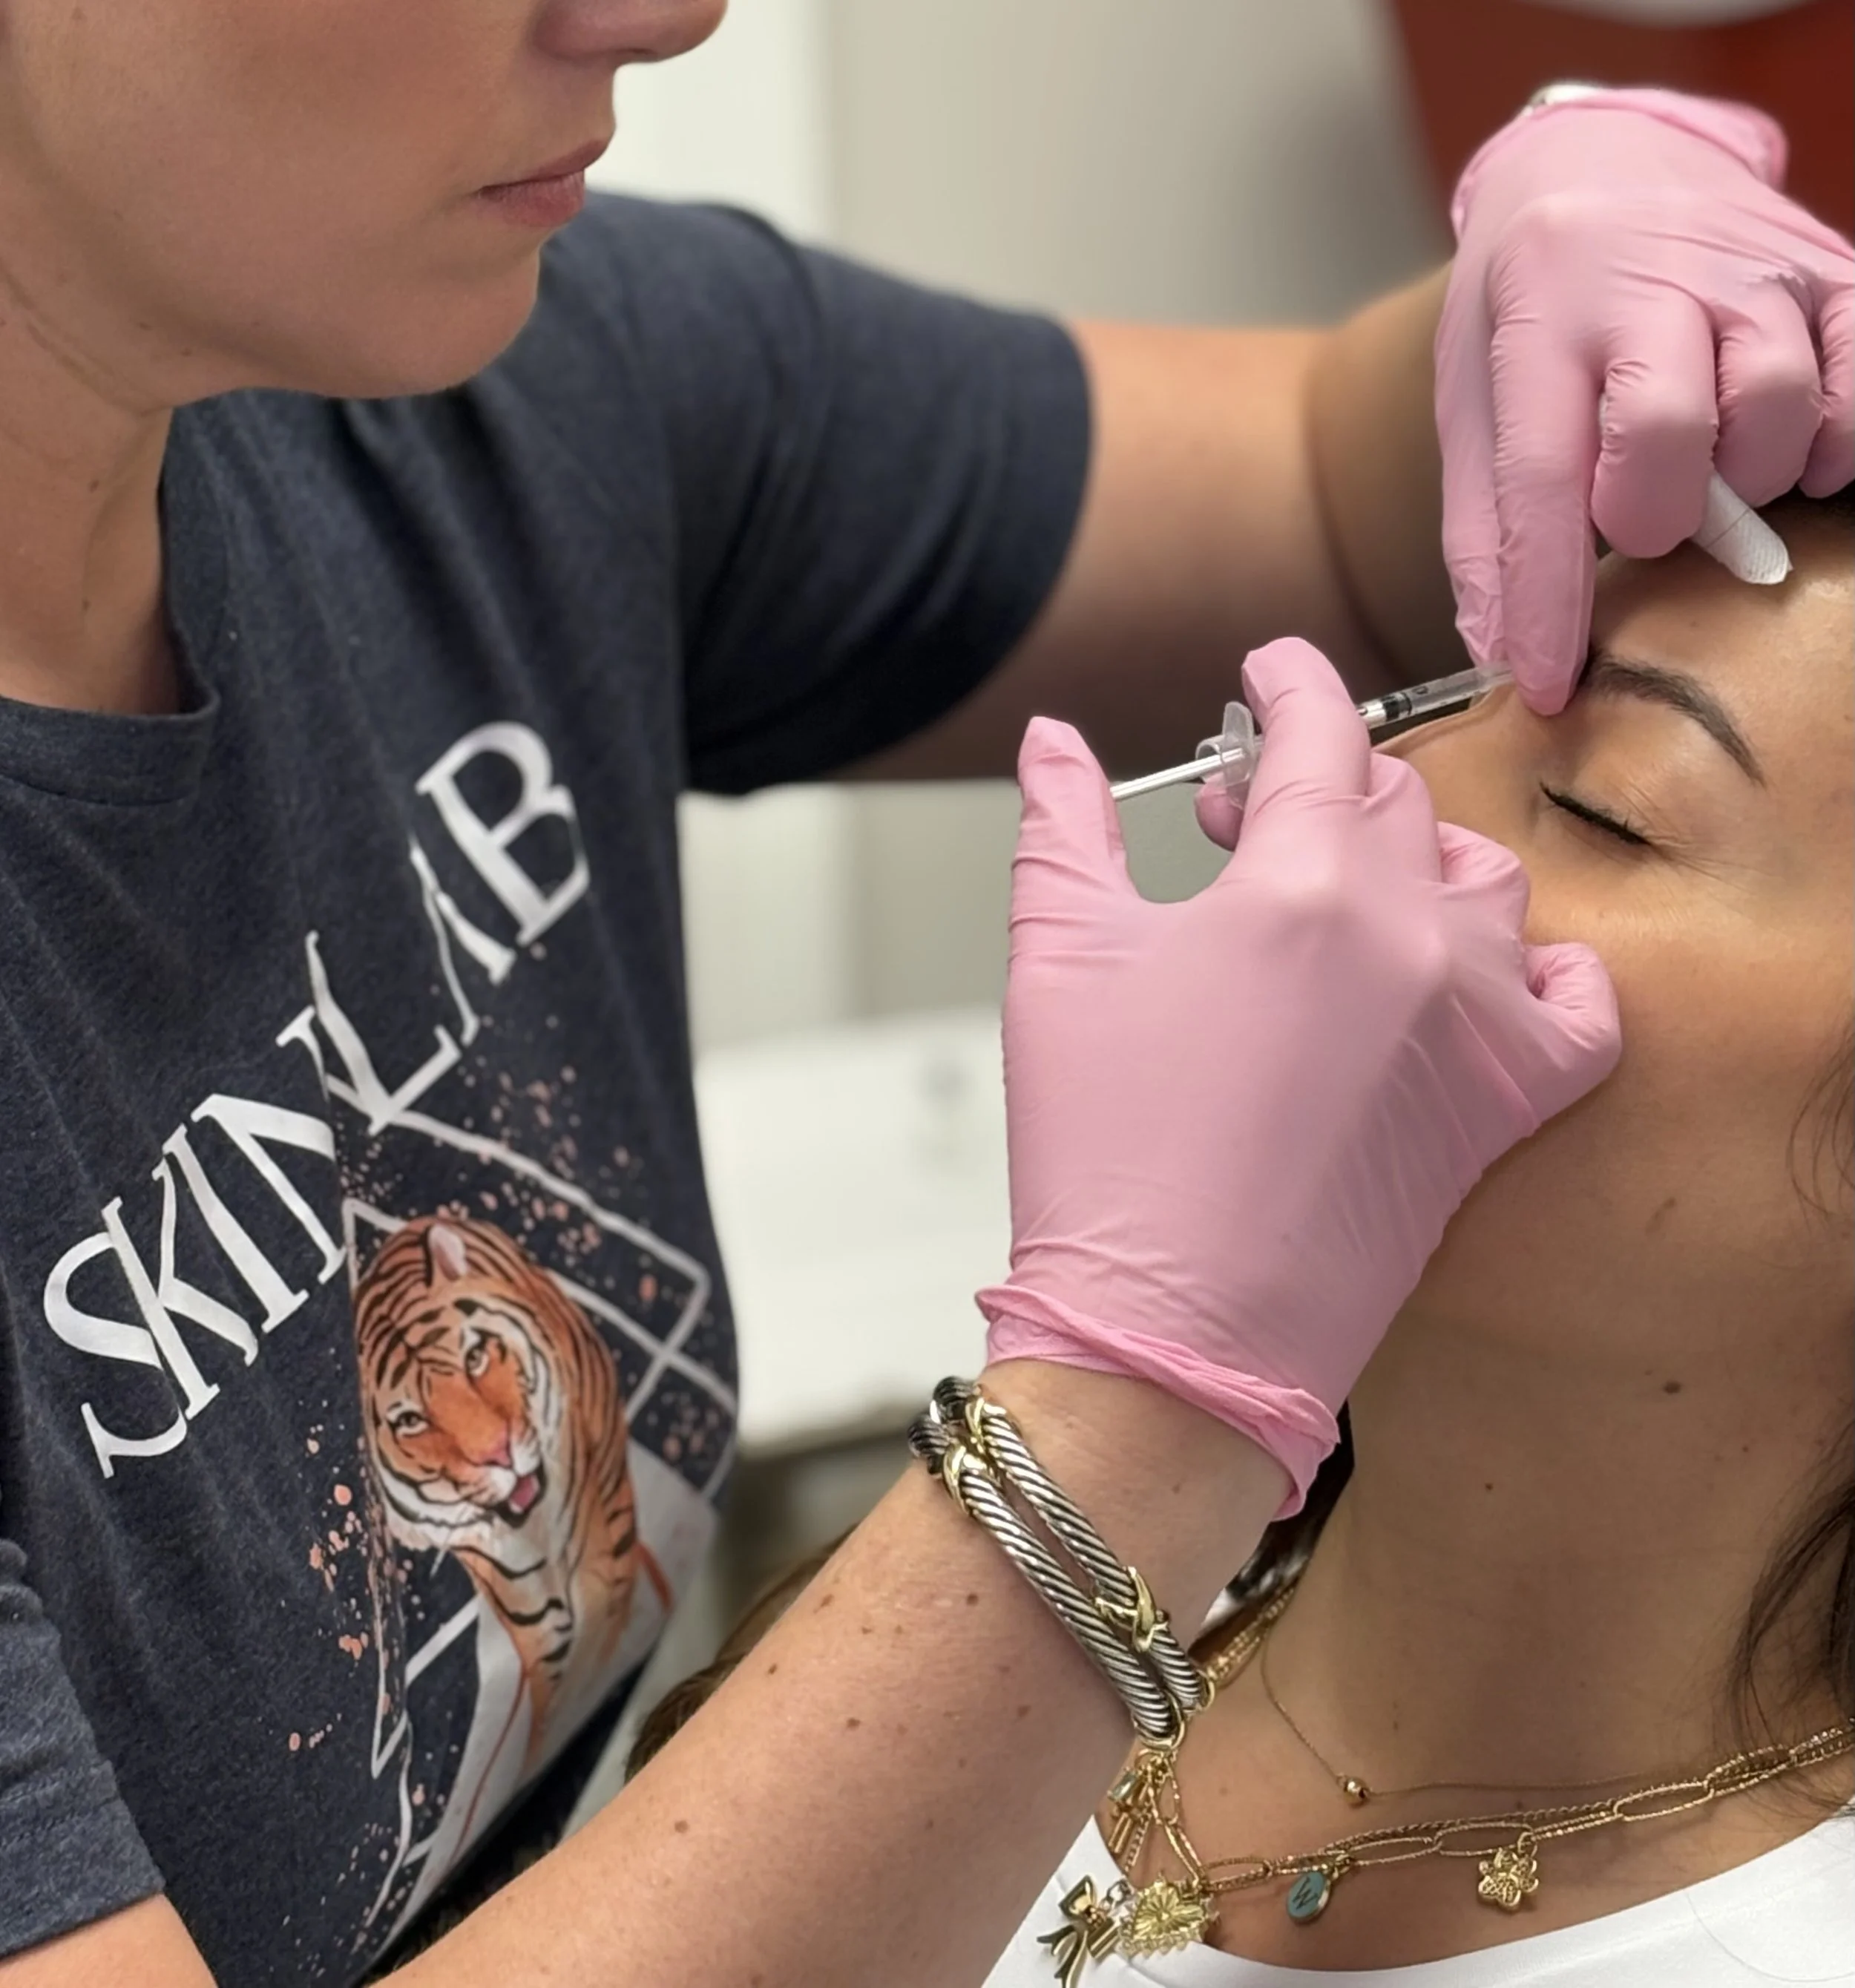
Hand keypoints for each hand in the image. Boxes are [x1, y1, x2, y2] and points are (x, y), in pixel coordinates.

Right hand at [980, 639, 1619, 1506]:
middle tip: (1234, 818)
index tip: (1270, 671)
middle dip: (1315, 783)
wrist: (1169, 1333)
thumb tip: (1056, 744)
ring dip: (1415, 862)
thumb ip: (1062, 823)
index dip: (1289, 682)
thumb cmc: (1107, 1155)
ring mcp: (1470, 1022)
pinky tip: (1481, 975)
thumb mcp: (1055, 958)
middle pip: (1394, 801)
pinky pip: (1579, 1009)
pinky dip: (1544, 976)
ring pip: (1485, 883)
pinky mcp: (1501, 1108)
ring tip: (1339, 894)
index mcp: (1300, 881)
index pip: (1318, 730)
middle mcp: (1410, 934)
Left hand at [1439, 87, 1852, 712]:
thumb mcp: (1476, 400)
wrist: (1603, 162)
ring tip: (1718, 474)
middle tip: (1644, 518)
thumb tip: (1501, 652)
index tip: (1551, 683)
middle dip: (1655, 513)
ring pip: (1782, 405)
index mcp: (1541, 317)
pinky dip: (1841, 438)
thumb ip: (1486, 530)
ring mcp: (1752, 267)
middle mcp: (1650, 280)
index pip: (1542, 478)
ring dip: (1751, 477)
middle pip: (1672, 429)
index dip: (1550, 599)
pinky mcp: (1831, 267)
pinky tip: (1798, 452)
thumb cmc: (1531, 306)